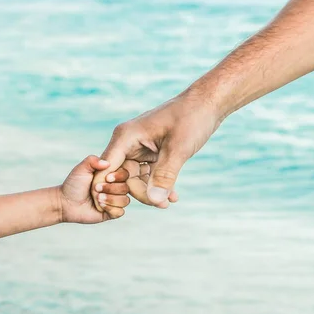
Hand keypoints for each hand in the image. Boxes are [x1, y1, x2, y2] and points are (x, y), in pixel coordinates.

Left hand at [60, 156, 130, 223]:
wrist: (65, 202)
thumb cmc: (74, 184)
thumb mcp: (81, 169)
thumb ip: (92, 160)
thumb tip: (107, 163)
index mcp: (111, 176)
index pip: (125, 174)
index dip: (119, 176)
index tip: (106, 177)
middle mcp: (115, 188)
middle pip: (126, 188)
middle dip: (111, 188)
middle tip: (96, 188)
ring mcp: (114, 201)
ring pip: (125, 200)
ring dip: (111, 199)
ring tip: (97, 198)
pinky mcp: (111, 213)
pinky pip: (120, 212)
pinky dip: (111, 209)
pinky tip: (100, 206)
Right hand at [91, 94, 220, 209]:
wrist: (207, 104)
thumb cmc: (191, 118)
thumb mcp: (178, 149)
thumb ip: (164, 175)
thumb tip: (155, 201)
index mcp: (125, 137)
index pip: (106, 169)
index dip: (107, 190)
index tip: (118, 209)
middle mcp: (127, 142)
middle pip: (120, 178)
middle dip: (138, 194)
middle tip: (161, 205)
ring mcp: (138, 148)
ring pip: (134, 179)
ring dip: (150, 192)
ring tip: (168, 202)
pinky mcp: (151, 153)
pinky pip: (148, 175)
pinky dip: (158, 185)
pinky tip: (173, 196)